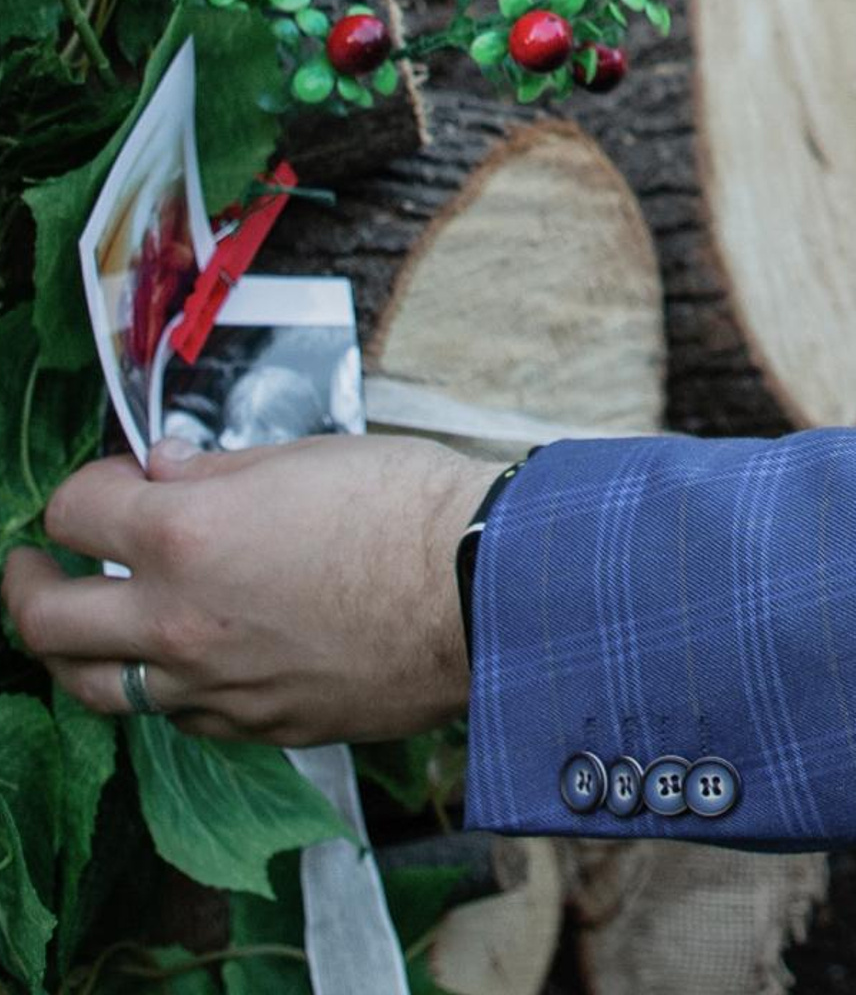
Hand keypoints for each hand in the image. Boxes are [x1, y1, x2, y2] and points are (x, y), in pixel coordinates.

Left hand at [3, 434, 485, 744]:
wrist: (484, 591)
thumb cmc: (411, 509)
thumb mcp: (309, 456)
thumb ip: (219, 473)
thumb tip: (164, 473)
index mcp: (184, 535)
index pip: (74, 511)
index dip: (85, 488)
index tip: (112, 482)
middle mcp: (175, 620)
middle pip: (44, 620)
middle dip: (26, 584)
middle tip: (32, 565)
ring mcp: (208, 686)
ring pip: (92, 688)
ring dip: (74, 652)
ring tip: (82, 628)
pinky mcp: (251, 726)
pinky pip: (173, 716)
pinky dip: (161, 686)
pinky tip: (185, 658)